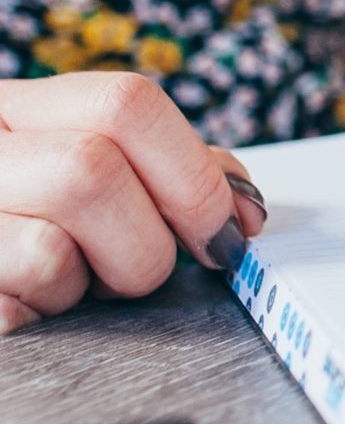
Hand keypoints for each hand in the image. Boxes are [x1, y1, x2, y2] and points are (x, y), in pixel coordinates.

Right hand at [0, 73, 267, 334]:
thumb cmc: (19, 224)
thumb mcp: (79, 173)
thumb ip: (162, 174)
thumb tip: (242, 205)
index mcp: (13, 109)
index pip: (125, 104)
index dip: (193, 175)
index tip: (226, 231)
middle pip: (94, 167)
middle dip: (146, 242)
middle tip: (137, 272)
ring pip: (52, 248)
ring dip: (88, 286)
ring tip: (70, 288)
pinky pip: (12, 308)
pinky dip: (40, 320)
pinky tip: (27, 309)